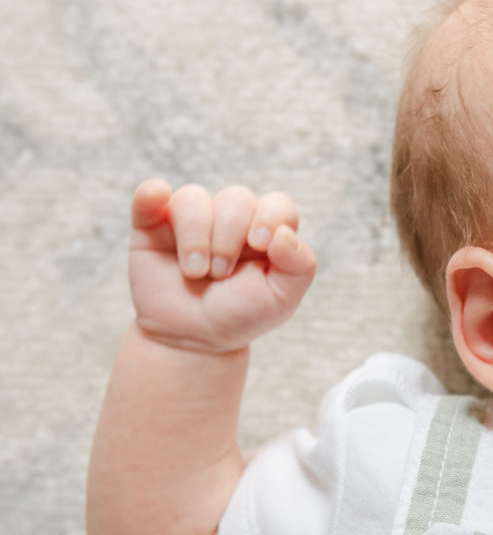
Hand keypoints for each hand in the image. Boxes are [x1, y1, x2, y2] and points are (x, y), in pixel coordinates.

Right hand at [128, 180, 316, 352]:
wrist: (192, 340)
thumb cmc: (239, 316)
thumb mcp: (280, 300)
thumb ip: (300, 266)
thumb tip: (284, 233)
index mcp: (265, 231)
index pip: (276, 205)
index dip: (270, 217)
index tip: (260, 244)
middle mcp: (229, 219)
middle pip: (236, 199)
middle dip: (229, 239)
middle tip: (220, 275)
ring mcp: (191, 220)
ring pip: (194, 199)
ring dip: (196, 236)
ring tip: (195, 272)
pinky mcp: (153, 225)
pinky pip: (151, 195)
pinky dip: (152, 194)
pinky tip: (158, 200)